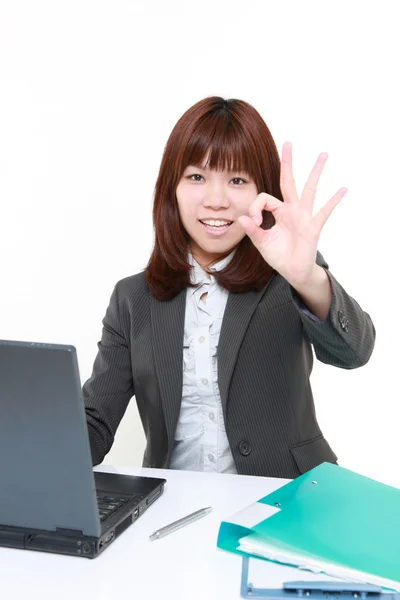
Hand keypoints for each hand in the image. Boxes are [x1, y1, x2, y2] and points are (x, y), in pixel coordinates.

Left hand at [238, 142, 346, 286]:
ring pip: (309, 190)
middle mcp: (292, 210)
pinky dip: (333, 201)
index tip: (252, 220)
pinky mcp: (313, 227)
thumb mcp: (262, 243)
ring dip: (315, 172)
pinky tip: (343, 189)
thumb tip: (241, 218)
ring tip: (323, 155)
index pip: (264, 198)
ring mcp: (304, 217)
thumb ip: (253, 231)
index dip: (255, 207)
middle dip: (287, 162)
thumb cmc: (279, 256)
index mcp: (278, 212)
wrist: (293, 272)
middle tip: (288, 143)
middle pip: (289, 181)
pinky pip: (324, 212)